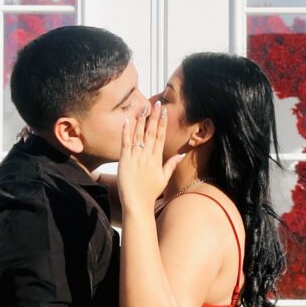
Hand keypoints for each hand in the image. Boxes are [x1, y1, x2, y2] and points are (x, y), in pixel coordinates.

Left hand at [116, 97, 179, 216]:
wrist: (137, 203)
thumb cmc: (150, 192)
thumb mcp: (164, 178)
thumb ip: (171, 165)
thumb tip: (181, 155)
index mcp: (156, 159)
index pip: (160, 136)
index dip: (162, 123)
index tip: (164, 111)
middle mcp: (147, 156)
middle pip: (151, 132)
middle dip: (154, 117)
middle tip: (156, 103)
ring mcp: (135, 157)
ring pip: (138, 135)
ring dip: (141, 120)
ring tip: (143, 107)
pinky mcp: (124, 161)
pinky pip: (125, 143)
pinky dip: (126, 132)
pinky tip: (127, 121)